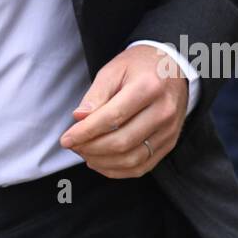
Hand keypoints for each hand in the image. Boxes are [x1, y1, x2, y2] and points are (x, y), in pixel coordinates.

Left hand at [58, 44, 188, 177]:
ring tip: (84, 153)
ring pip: (132, 159)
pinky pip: (142, 167)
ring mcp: (169, 130)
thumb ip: (96, 95)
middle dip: (91, 148)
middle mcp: (163, 111)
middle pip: (122, 142)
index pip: (112, 118)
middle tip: (73, 145)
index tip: (66, 139)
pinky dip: (118, 170)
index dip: (86, 132)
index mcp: (148, 87)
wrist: (171, 68)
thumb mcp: (113, 70)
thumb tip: (79, 118)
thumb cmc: (138, 66)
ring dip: (102, 162)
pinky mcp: (170, 143)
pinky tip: (100, 162)